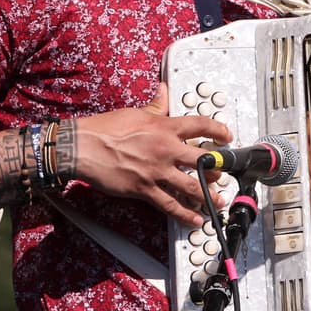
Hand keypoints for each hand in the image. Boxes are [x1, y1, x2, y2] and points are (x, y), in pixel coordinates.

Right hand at [74, 82, 232, 225]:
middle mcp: (165, 149)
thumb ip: (155, 106)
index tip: (227, 136)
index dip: (218, 130)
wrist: (83, 147)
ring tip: (219, 201)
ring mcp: (156, 171)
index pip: (200, 126)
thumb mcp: (135, 113)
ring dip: (209, 195)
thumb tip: (163, 91)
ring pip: (191, 186)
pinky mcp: (144, 189)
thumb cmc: (105, 129)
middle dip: (218, 168)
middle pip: (203, 160)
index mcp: (164, 127)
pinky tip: (195, 219)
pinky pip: (170, 204)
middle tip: (225, 173)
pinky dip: (184, 214)